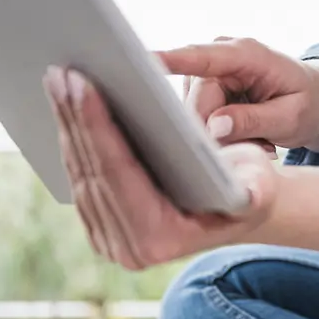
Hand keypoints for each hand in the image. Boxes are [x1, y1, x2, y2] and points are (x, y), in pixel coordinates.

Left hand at [43, 65, 276, 269]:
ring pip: (78, 170)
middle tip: (63, 72)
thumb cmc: (251, 186)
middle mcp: (125, 247)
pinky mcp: (98, 220)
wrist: (238, 204)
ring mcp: (107, 237)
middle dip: (74, 117)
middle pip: (91, 171)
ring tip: (59, 78)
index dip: (97, 127)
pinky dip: (71, 132)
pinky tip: (65, 99)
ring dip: (65, 121)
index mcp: (159, 238)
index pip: (118, 175)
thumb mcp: (258, 187)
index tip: (84, 85)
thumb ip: (255, 193)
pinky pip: (78, 171)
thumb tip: (249, 194)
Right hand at [159, 37, 318, 155]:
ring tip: (260, 139)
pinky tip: (249, 137)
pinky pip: (198, 120)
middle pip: (196, 104)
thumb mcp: (292, 117)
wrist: (315, 97)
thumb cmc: (308, 103)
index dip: (172, 60)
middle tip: (262, 146)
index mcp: (247, 54)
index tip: (144, 62)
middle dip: (221, 134)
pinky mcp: (203, 88)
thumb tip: (214, 127)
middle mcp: (221, 56)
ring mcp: (209, 72)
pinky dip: (222, 136)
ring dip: (223, 137)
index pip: (202, 57)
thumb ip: (254, 121)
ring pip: (195, 116)